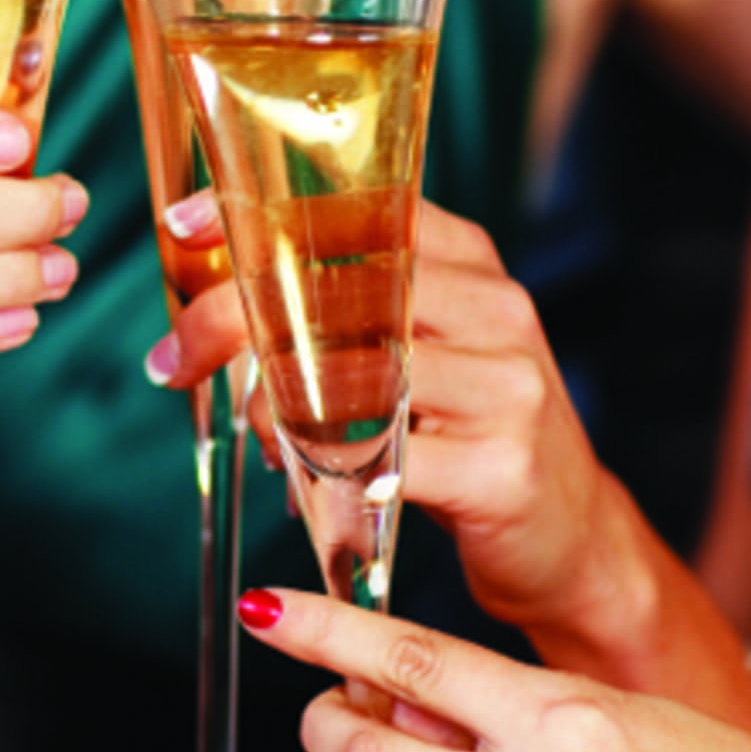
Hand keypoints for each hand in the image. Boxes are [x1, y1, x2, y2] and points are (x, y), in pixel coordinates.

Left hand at [152, 197, 621, 639]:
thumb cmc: (472, 436)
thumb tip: (223, 296)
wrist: (574, 541)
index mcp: (472, 265)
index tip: (186, 224)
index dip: (263, 213)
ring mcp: (505, 388)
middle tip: (175, 353)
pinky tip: (294, 478)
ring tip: (242, 421)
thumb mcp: (427, 351)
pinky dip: (315, 471)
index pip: (361, 210)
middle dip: (235, 315)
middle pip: (341, 288)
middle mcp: (495, 310)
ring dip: (265, 402)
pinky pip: (379, 462)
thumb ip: (352, 312)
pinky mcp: (501, 469)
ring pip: (350, 373)